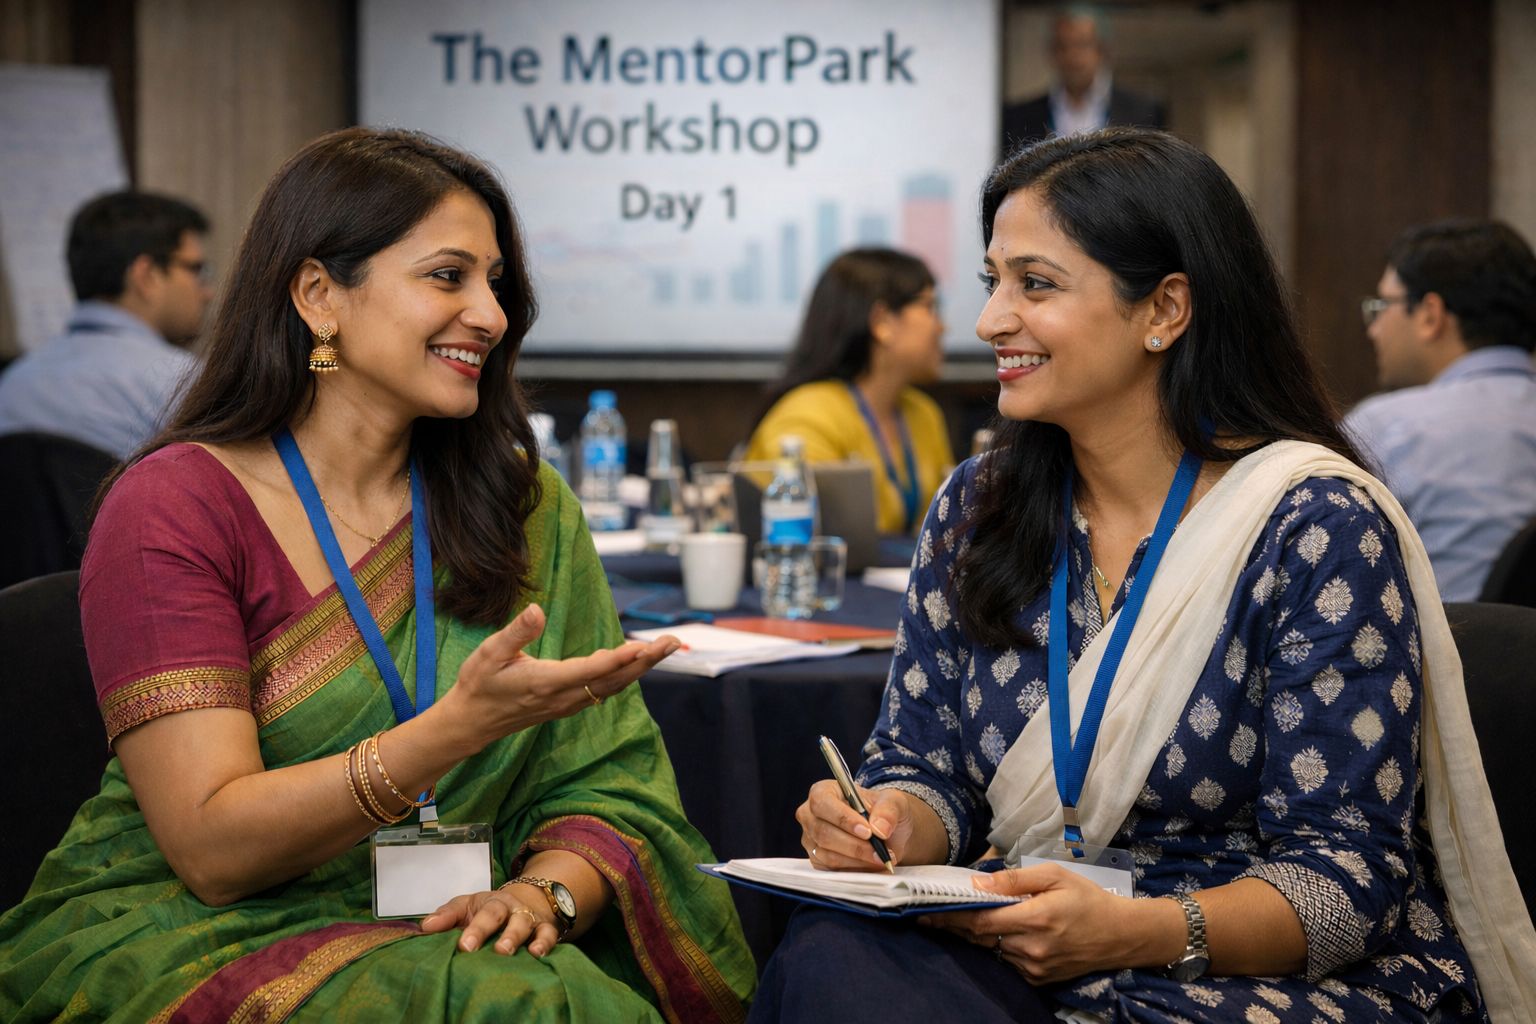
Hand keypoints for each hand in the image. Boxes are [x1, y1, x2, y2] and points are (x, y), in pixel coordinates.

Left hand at [420, 886, 561, 956]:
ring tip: (505, 951)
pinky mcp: (546, 928)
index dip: (471, 928)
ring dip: (514, 936)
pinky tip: (538, 954)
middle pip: (498, 914)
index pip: (478, 912)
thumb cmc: (490, 911)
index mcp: (489, 902)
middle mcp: (509, 907)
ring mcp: (528, 917)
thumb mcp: (467, 907)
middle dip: (485, 930)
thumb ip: (447, 916)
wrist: (527, 902)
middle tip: (471, 948)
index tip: (462, 946)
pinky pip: (548, 933)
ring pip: (523, 923)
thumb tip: (425, 927)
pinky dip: (545, 943)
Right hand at [444, 604, 679, 746]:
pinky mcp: (568, 705)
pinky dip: (626, 675)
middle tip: (674, 642)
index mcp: (546, 682)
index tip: (643, 646)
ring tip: (666, 648)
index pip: (591, 671)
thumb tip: (537, 610)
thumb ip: (517, 632)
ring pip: (614, 686)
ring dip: (642, 668)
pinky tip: (638, 663)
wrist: (471, 722)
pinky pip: (605, 691)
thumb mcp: (489, 653)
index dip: (618, 659)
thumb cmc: (478, 683)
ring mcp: (568, 704)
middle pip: (614, 680)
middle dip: (646, 661)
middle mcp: (564, 696)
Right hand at [794, 780, 915, 870]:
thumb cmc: (882, 811)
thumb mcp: (893, 802)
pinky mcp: (817, 860)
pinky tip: (872, 866)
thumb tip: (880, 829)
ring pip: (827, 855)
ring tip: (881, 859)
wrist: (885, 832)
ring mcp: (811, 839)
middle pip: (823, 832)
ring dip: (857, 860)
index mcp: (823, 791)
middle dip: (855, 846)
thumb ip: (888, 811)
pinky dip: (855, 870)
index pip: (822, 802)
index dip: (843, 818)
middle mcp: (811, 815)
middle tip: (880, 852)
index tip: (868, 832)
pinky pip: (832, 870)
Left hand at [919, 863, 1147, 983]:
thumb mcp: (1054, 876)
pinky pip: (1006, 961)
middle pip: (980, 937)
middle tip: (929, 914)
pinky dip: (995, 946)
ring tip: (955, 919)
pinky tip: (991, 933)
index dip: (951, 916)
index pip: (980, 920)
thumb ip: (1015, 879)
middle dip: (954, 925)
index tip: (926, 911)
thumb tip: (978, 882)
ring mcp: (1034, 967)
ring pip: (991, 949)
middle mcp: (1031, 948)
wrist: (1120, 936)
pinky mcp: (1038, 979)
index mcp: (1035, 918)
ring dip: (974, 935)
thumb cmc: (1086, 898)